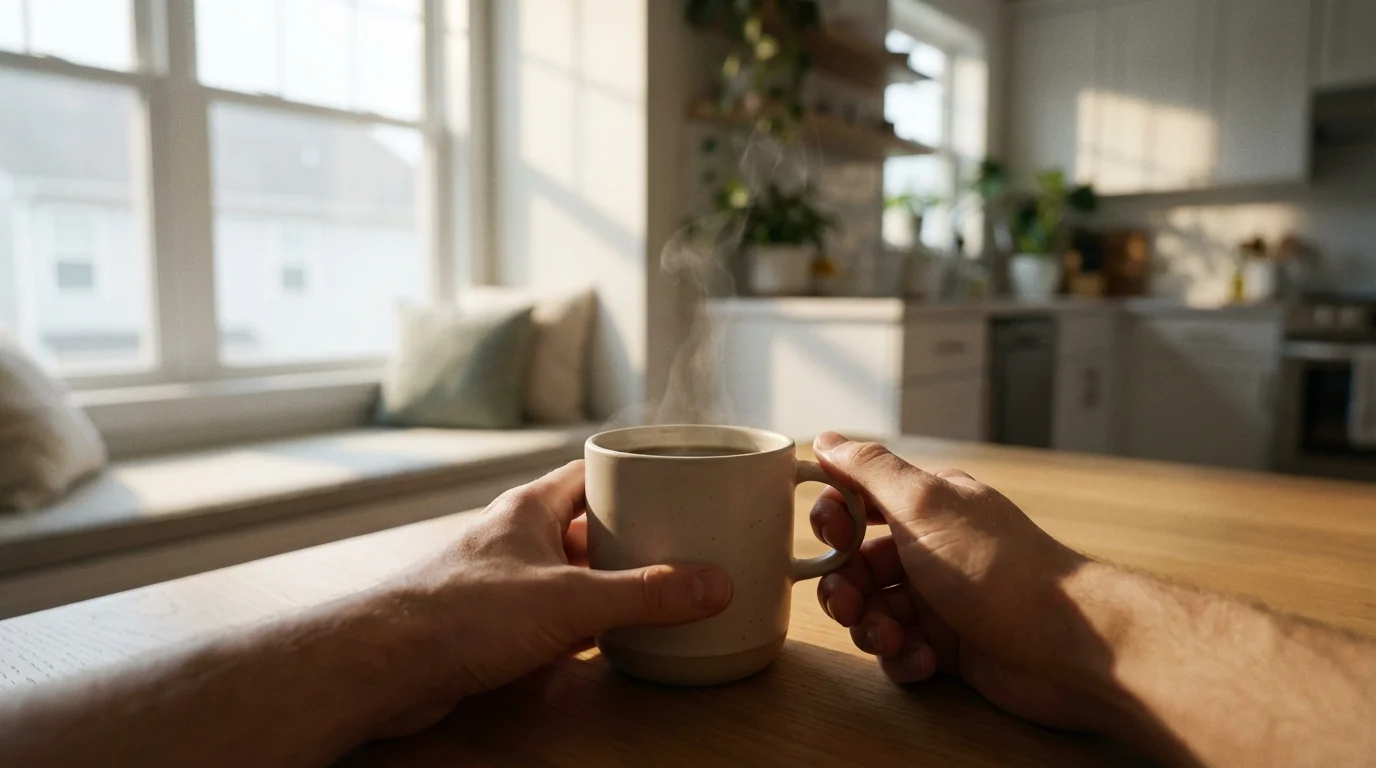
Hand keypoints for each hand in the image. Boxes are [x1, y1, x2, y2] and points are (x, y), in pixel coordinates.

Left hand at [383, 460, 732, 732]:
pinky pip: (551, 614)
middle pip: (586, 525)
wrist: (384, 665)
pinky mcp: (493, 625)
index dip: (634, 475)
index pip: (591, 472)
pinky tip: (610, 638)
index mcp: (531, 508)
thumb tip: (713, 584)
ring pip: (569, 572)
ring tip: (657, 592)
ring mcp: (503, 581)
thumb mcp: (569, 602)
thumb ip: (643, 595)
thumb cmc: (459, 614)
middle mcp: (516, 537)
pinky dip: (583, 623)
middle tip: (680, 548)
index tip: (676, 484)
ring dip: (607, 582)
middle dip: (632, 537)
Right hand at [809, 432, 1102, 729]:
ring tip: (890, 638)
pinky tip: (924, 661)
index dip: (835, 520)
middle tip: (848, 605)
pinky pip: (901, 651)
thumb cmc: (995, 567)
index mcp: (926, 506)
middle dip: (843, 587)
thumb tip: (826, 438)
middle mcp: (931, 548)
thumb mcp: (923, 503)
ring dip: (869, 627)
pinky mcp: (951, 647)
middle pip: (857, 565)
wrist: (1066, 643)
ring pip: (874, 612)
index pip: (859, 501)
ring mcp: (940, 599)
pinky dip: (902, 658)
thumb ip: (869, 470)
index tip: (834, 538)